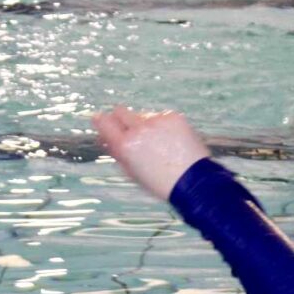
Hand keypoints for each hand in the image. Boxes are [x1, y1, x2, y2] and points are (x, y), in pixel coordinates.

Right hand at [92, 106, 210, 200]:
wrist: (193, 181)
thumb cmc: (159, 182)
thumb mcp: (130, 171)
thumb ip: (116, 152)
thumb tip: (104, 138)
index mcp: (125, 145)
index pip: (103, 122)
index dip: (100, 120)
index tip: (99, 119)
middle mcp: (139, 129)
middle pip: (120, 111)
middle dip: (121, 119)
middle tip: (128, 129)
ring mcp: (157, 121)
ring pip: (141, 115)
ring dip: (143, 125)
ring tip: (157, 142)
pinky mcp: (173, 117)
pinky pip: (160, 117)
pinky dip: (161, 126)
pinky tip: (169, 140)